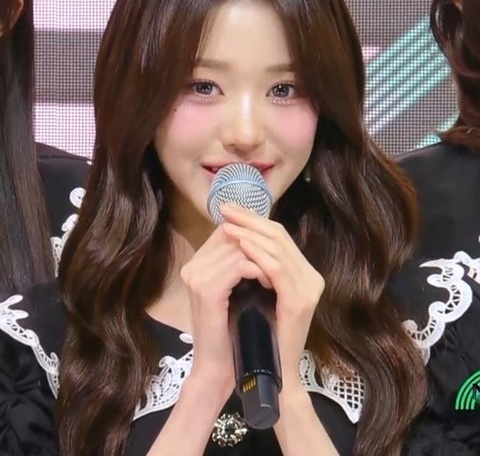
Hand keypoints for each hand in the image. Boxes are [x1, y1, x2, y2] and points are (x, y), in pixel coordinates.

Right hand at [180, 224, 271, 396]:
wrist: (216, 369)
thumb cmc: (229, 332)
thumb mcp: (233, 293)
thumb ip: (239, 267)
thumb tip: (263, 244)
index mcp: (196, 265)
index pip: (225, 232)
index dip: (250, 232)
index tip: (274, 245)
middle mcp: (192, 267)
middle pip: (231, 235)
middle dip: (260, 242)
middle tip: (282, 255)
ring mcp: (197, 277)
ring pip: (238, 248)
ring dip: (263, 256)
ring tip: (279, 270)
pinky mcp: (207, 291)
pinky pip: (240, 266)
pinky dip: (259, 271)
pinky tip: (272, 282)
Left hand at [221, 204, 324, 388]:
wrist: (271, 372)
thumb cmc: (260, 334)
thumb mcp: (259, 293)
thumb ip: (256, 267)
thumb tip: (236, 236)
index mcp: (304, 274)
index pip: (280, 236)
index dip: (255, 219)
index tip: (231, 210)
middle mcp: (311, 277)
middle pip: (280, 235)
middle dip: (250, 219)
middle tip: (226, 209)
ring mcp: (309, 288)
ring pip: (278, 247)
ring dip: (249, 233)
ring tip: (227, 225)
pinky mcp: (299, 301)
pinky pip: (276, 268)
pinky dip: (256, 254)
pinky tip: (238, 245)